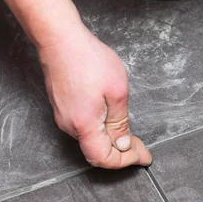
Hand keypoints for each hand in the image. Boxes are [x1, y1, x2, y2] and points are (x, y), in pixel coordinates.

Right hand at [38, 24, 151, 168]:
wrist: (60, 40)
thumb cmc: (89, 60)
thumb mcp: (117, 92)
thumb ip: (120, 122)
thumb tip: (121, 144)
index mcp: (84, 125)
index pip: (104, 158)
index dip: (125, 161)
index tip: (143, 156)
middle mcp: (70, 125)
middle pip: (96, 152)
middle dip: (121, 153)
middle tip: (141, 148)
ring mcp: (64, 116)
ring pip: (90, 140)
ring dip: (111, 141)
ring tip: (131, 136)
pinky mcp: (63, 107)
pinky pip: (84, 128)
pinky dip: (101, 130)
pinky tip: (113, 121)